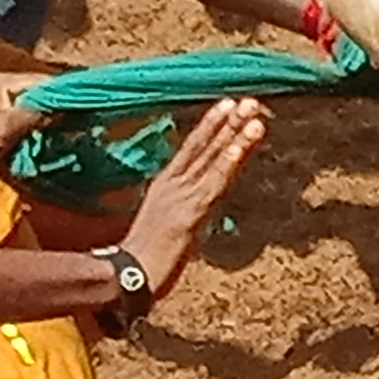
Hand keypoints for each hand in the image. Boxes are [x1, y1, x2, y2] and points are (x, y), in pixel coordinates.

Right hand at [115, 96, 267, 296]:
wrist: (127, 278)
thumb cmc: (143, 260)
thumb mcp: (164, 227)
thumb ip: (182, 212)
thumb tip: (196, 208)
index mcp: (166, 186)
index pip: (192, 149)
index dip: (211, 127)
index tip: (228, 105)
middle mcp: (172, 185)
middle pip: (204, 147)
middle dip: (227, 123)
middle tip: (247, 100)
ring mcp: (181, 197)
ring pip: (212, 160)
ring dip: (233, 136)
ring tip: (252, 113)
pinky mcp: (189, 213)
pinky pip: (212, 185)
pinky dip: (226, 165)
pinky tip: (240, 148)